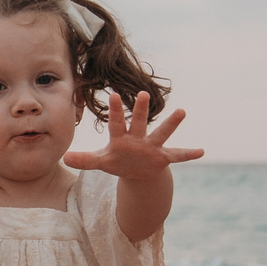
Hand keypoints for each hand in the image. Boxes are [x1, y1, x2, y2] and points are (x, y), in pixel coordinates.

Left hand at [64, 92, 204, 177]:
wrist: (137, 172)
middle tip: (142, 93)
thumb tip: (65, 157)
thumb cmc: (118, 161)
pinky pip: (177, 155)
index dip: (114, 110)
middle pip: (138, 122)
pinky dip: (189, 154)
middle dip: (140, 109)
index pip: (116, 122)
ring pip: (161, 133)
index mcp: (121, 138)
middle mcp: (138, 138)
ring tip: (181, 111)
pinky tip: (201, 151)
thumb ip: (85, 160)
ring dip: (171, 123)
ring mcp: (152, 146)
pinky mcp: (163, 157)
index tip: (112, 94)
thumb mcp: (102, 162)